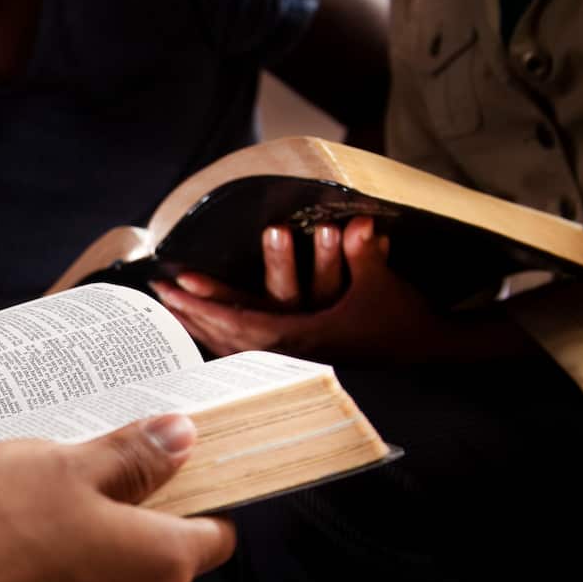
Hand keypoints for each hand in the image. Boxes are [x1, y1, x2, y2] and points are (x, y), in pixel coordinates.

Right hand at [0, 415, 236, 581]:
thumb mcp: (56, 466)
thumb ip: (127, 456)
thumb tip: (181, 437)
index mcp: (157, 564)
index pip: (212, 535)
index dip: (192, 496)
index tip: (158, 466)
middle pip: (146, 563)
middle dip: (113, 523)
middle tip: (58, 482)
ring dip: (66, 561)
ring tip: (5, 523)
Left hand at [151, 217, 465, 362]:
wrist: (425, 346)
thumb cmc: (402, 316)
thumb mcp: (381, 283)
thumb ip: (364, 255)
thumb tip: (357, 222)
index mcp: (304, 338)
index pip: (241, 324)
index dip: (206, 308)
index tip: (175, 290)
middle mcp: (291, 353)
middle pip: (226, 338)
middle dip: (189, 314)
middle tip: (157, 292)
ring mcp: (294, 358)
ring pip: (233, 347)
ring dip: (200, 325)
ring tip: (170, 307)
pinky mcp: (298, 356)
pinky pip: (247, 349)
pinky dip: (220, 336)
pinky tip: (203, 328)